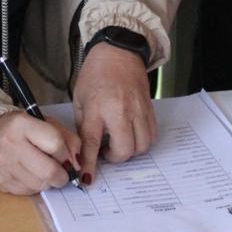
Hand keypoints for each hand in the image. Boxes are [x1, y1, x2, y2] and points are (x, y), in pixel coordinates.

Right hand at [0, 112, 81, 194]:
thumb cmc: (21, 129)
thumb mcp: (45, 124)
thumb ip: (67, 139)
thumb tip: (77, 164)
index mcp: (22, 125)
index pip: (56, 145)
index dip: (66, 155)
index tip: (66, 157)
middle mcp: (10, 145)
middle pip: (49, 171)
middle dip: (62, 176)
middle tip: (62, 173)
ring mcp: (3, 166)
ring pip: (40, 185)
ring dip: (48, 182)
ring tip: (43, 171)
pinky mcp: (1, 182)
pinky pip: (28, 192)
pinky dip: (35, 186)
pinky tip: (31, 175)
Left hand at [72, 42, 154, 180]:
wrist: (119, 52)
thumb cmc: (96, 73)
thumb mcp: (80, 98)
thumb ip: (82, 124)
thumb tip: (84, 149)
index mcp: (97, 107)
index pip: (92, 142)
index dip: (89, 163)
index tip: (87, 179)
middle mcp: (120, 111)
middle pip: (124, 150)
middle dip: (115, 158)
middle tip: (106, 151)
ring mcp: (138, 110)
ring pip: (142, 146)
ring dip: (130, 151)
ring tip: (120, 142)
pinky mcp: (150, 109)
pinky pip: (151, 135)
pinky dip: (142, 141)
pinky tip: (132, 135)